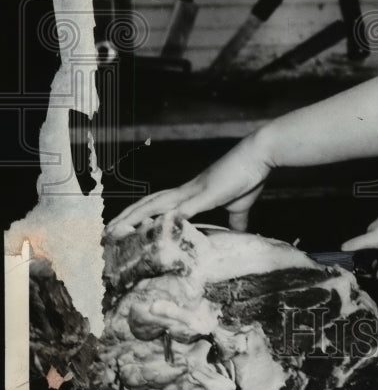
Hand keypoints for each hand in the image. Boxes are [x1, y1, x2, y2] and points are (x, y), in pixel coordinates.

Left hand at [105, 130, 271, 236]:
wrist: (258, 155)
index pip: (159, 204)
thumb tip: (237, 235)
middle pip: (149, 203)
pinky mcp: (205, 194)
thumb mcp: (239, 205)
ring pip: (156, 204)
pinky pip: (182, 209)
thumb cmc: (247, 175)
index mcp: (192, 193)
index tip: (125, 226)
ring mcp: (194, 191)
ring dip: (135, 216)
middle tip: (107, 231)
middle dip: (127, 217)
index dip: (140, 214)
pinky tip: (153, 228)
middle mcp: (187, 190)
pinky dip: (166, 218)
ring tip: (117, 229)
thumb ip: (235, 221)